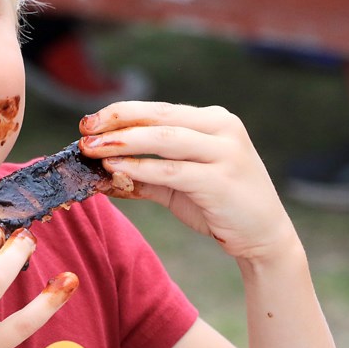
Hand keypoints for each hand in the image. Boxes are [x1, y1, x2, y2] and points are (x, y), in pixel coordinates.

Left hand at [78, 101, 297, 262]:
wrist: (264, 238)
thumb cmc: (218, 205)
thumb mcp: (179, 183)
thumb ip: (145, 171)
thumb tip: (98, 168)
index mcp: (214, 120)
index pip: (158, 109)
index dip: (120, 112)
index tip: (88, 122)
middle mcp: (223, 128)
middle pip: (159, 117)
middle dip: (116, 122)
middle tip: (84, 132)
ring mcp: (226, 152)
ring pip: (164, 139)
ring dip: (123, 142)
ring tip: (92, 149)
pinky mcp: (222, 180)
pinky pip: (173, 170)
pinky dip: (141, 167)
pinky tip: (116, 168)